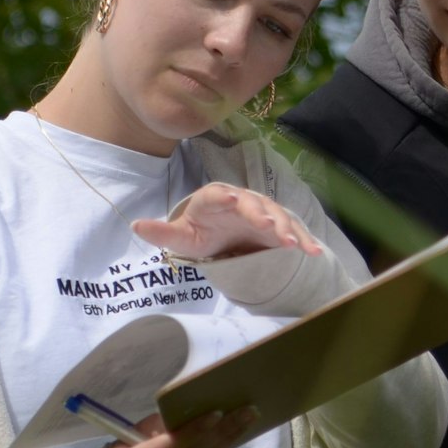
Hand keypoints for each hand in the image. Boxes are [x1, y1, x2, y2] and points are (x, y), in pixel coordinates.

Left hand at [133, 183, 323, 260]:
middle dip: (262, 213)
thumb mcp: (181, 237)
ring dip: (286, 228)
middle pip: (253, 204)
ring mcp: (263, 212)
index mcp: (215, 199)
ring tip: (293, 243)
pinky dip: (304, 241)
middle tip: (269, 224)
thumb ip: (161, 232)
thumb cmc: (201, 233)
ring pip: (277, 216)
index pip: (218, 195)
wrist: (223, 236)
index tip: (233, 199)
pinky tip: (314, 252)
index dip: (225, 197)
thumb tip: (134, 225)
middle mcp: (242, 200)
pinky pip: (293, 232)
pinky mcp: (278, 227)